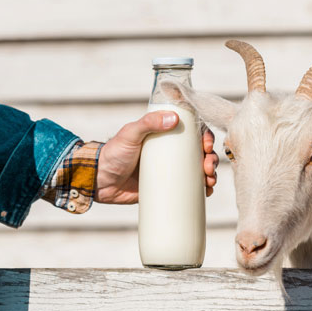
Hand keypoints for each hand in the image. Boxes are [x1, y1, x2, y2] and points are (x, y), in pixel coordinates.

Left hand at [95, 111, 218, 203]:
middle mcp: (171, 151)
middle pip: (201, 152)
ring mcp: (171, 169)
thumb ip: (148, 123)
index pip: (193, 132)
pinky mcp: (168, 186)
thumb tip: (174, 119)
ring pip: (199, 170)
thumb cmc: (113, 153)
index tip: (207, 146)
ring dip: (211, 175)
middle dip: (211, 159)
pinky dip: (202, 189)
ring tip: (209, 182)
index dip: (206, 137)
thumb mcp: (130, 134)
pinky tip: (207, 192)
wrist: (100, 180)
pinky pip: (190, 187)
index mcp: (165, 134)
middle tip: (208, 168)